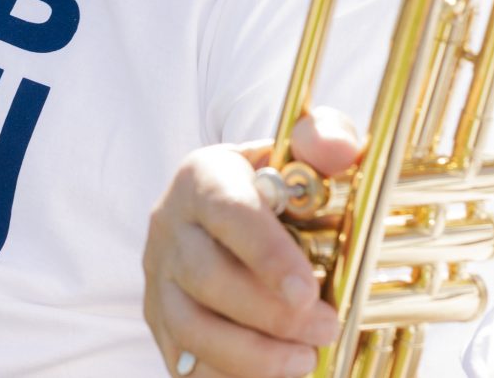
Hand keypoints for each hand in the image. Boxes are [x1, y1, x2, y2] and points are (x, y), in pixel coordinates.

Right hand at [145, 110, 364, 376]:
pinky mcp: (159, 322)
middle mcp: (170, 225)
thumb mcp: (299, 153)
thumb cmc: (276, 186)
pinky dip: (227, 374)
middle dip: (271, 314)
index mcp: (204, 177)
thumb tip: (334, 147)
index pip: (227, 212)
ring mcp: (159, 278)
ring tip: (303, 359)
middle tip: (327, 326)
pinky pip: (182, 361)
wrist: (226, 212)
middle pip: (206, 277)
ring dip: (250, 354)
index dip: (266, 255)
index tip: (309, 290)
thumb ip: (324, 139)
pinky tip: (273, 372)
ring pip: (188, 325)